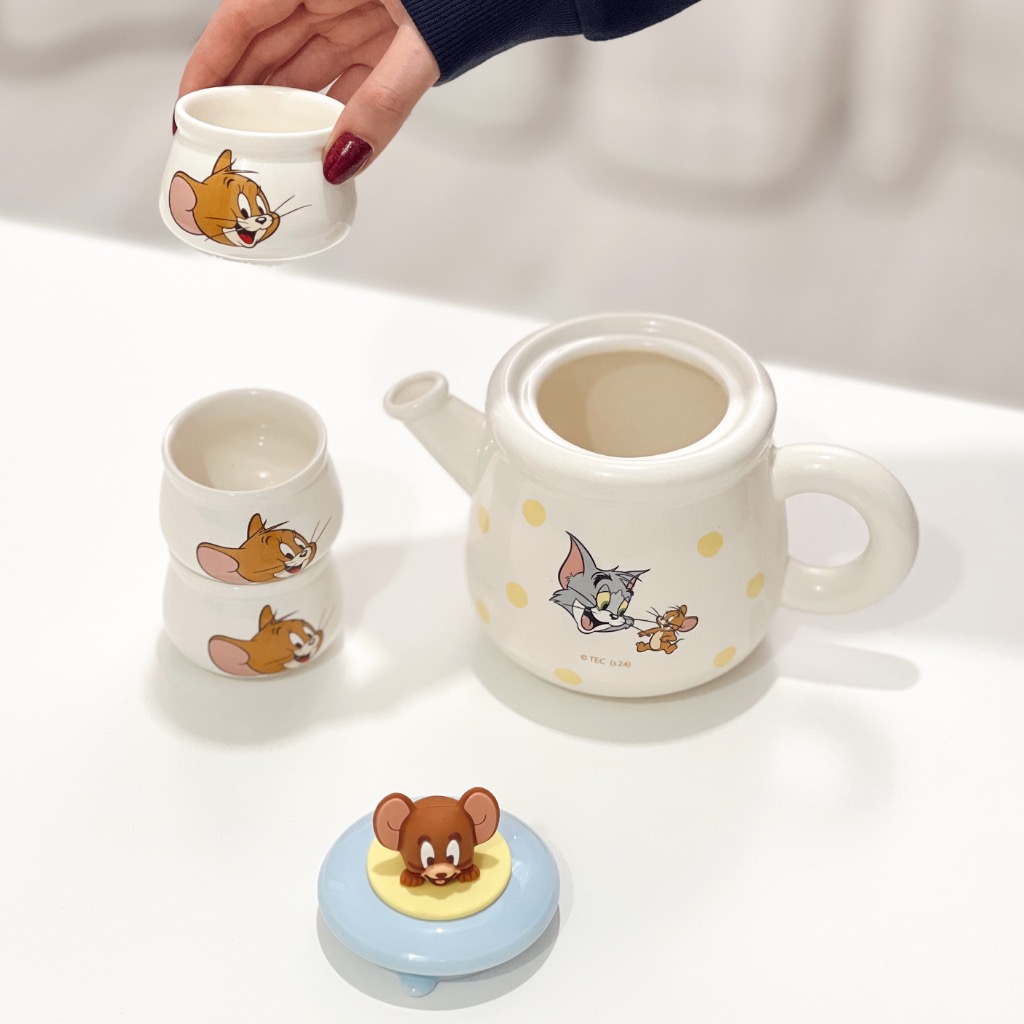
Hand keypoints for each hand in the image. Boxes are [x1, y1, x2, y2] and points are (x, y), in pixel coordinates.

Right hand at [177, 0, 439, 182]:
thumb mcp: (421, 40)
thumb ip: (384, 101)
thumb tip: (344, 156)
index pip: (242, 19)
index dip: (209, 64)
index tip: (188, 107)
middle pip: (267, 46)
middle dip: (241, 95)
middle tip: (222, 145)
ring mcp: (361, 13)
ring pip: (305, 64)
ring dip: (286, 109)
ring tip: (266, 153)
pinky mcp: (391, 36)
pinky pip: (349, 76)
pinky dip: (336, 110)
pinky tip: (321, 142)